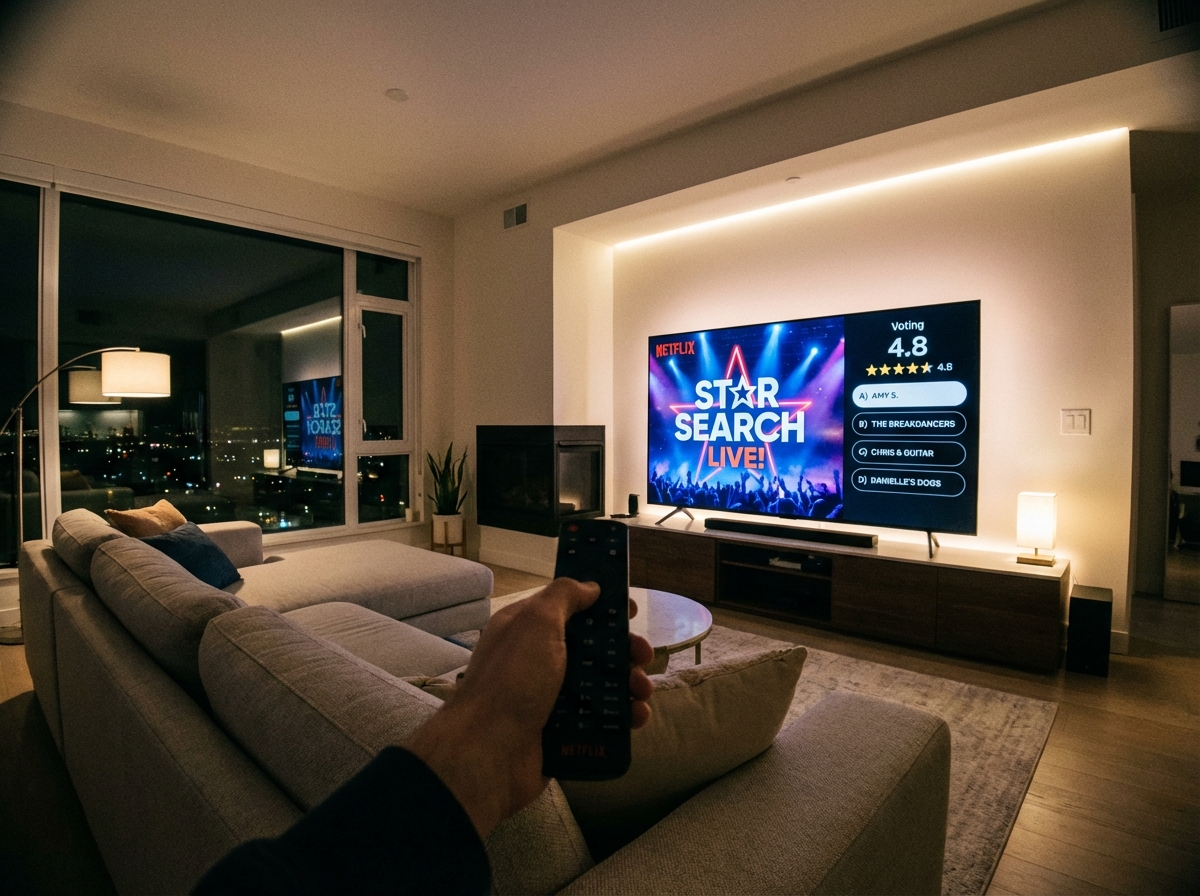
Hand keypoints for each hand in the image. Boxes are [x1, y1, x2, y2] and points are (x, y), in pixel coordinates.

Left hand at [407, 579, 653, 839]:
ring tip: (643, 692)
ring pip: (601, 686)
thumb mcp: (536, 622)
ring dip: (628, 685)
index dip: (601, 607)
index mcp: (528, 630)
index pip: (570, 609)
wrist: (489, 753)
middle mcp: (539, 661)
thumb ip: (563, 597)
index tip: (629, 611)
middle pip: (592, 649)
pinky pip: (600, 720)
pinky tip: (637, 718)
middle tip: (643, 656)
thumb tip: (590, 586)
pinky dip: (622, 718)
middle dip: (623, 650)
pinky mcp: (563, 732)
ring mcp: (551, 699)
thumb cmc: (513, 679)